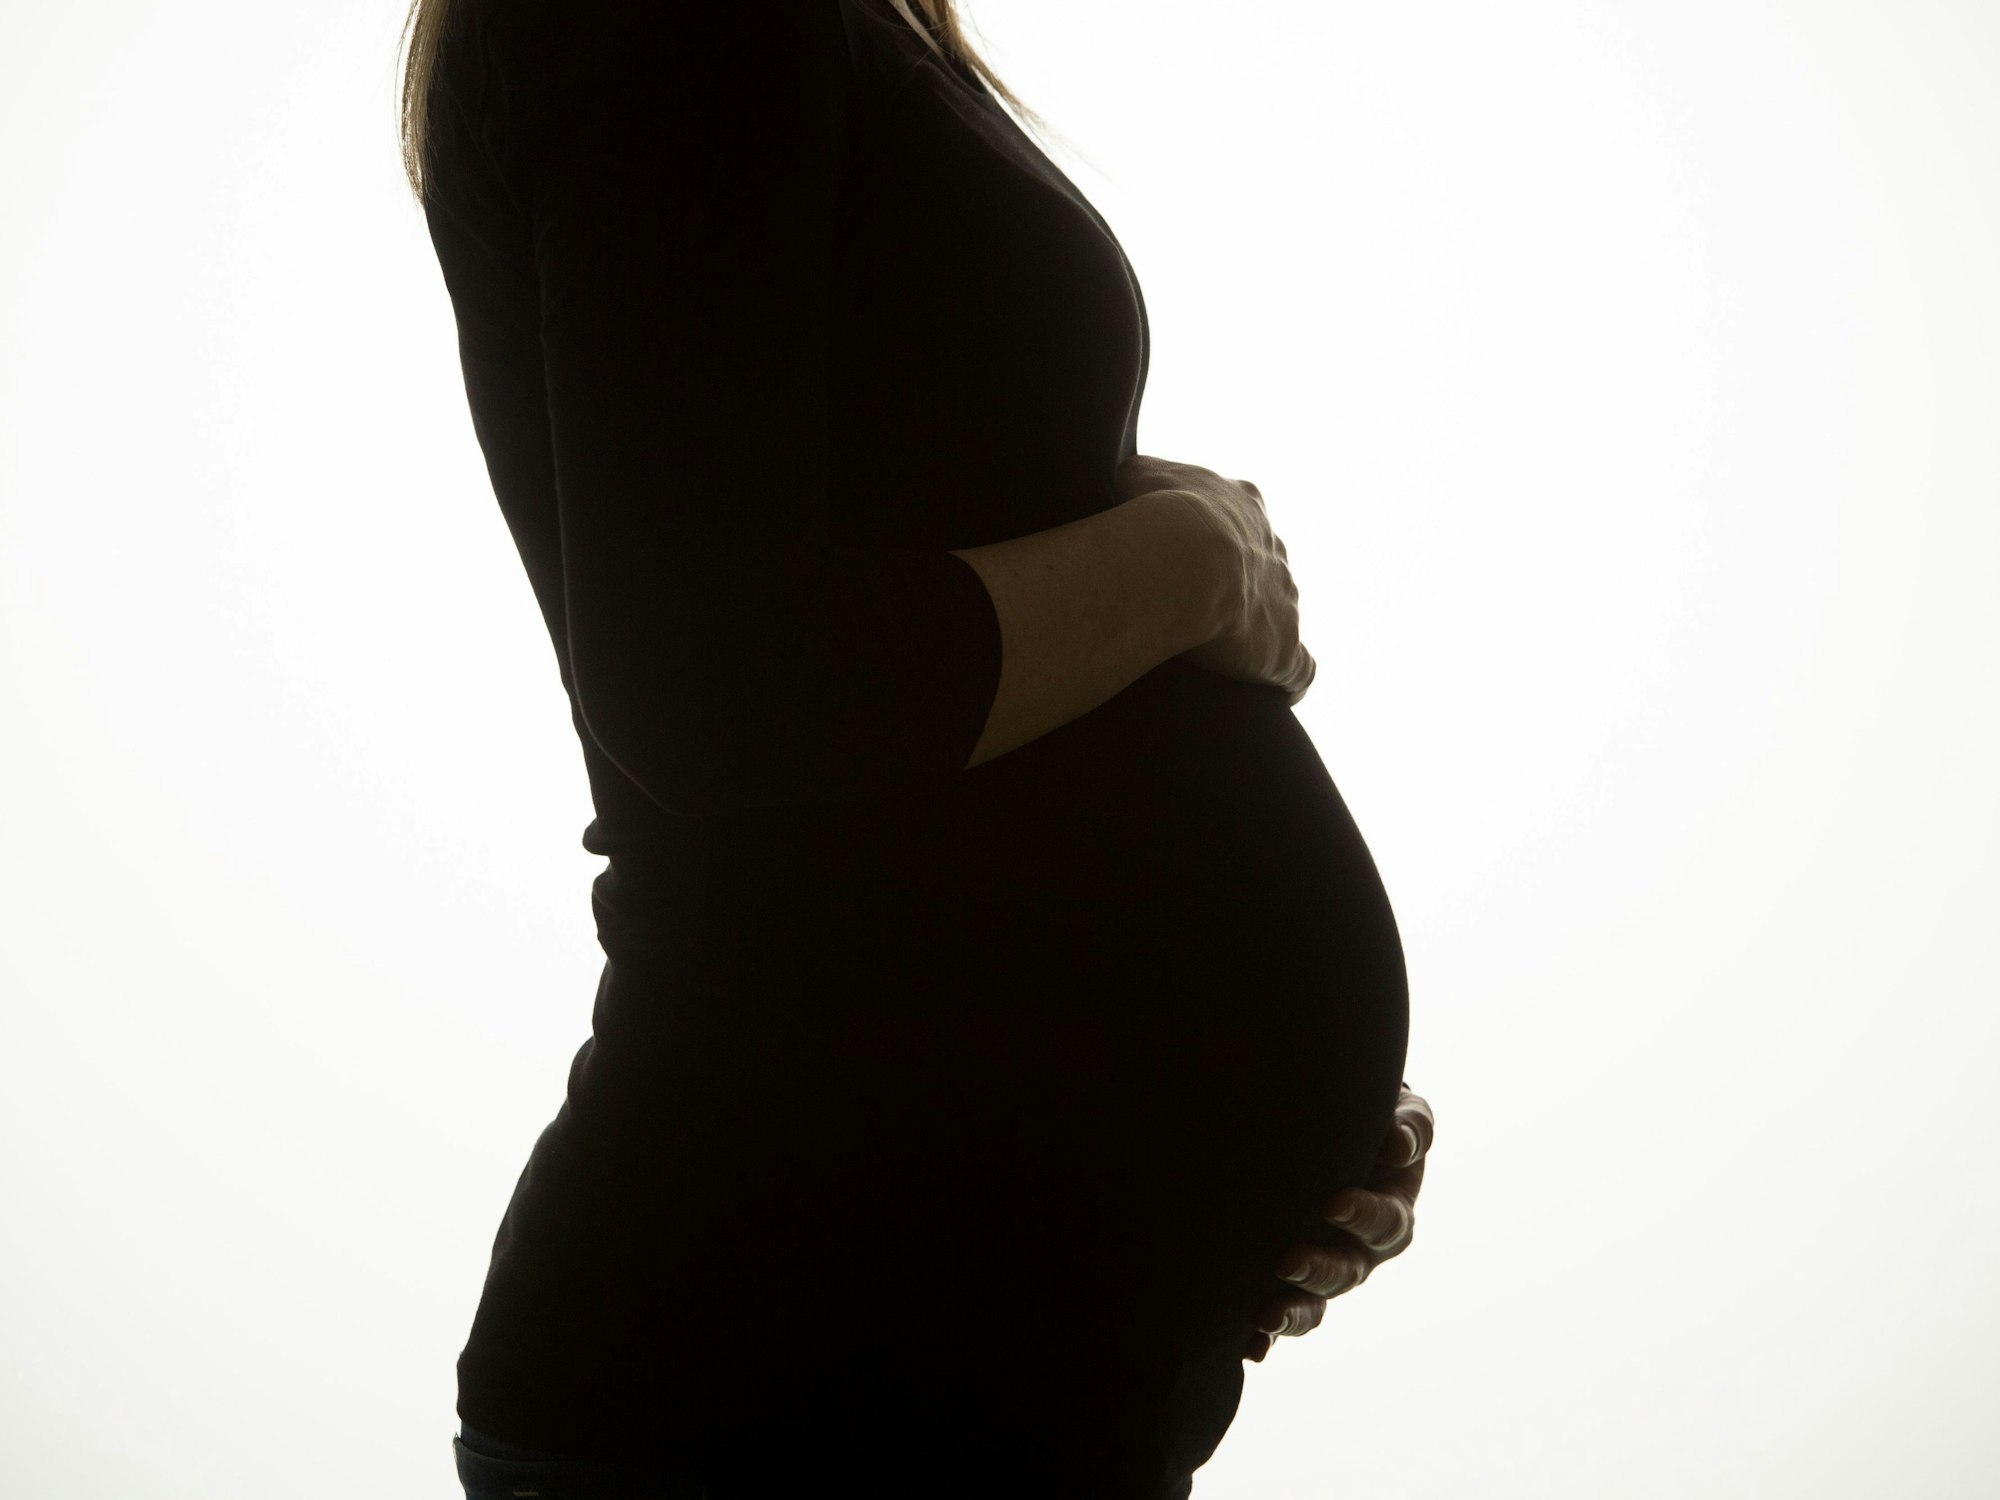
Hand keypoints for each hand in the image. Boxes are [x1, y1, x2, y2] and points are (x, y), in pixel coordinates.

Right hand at [1112, 453, 1315, 707]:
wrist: (1184, 560)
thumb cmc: (1152, 513)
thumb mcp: (1136, 477)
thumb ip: (1140, 479)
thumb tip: (1126, 483)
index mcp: (1244, 506)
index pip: (1237, 518)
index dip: (1212, 538)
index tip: (1184, 556)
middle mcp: (1273, 550)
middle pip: (1262, 566)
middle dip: (1237, 584)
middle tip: (1193, 606)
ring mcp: (1286, 599)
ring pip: (1280, 613)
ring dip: (1256, 631)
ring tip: (1218, 653)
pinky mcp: (1286, 649)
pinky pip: (1299, 670)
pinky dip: (1287, 679)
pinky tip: (1267, 690)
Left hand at [1242, 1082, 1434, 1362]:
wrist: (1330, 1128)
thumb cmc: (1375, 1122)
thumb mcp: (1403, 1116)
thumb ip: (1410, 1128)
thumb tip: (1398, 1145)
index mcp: (1391, 1214)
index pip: (1386, 1223)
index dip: (1364, 1216)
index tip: (1334, 1204)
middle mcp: (1361, 1253)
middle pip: (1347, 1272)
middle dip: (1319, 1270)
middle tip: (1288, 1261)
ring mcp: (1326, 1272)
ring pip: (1315, 1304)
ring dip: (1293, 1313)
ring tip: (1265, 1317)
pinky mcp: (1291, 1284)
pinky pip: (1282, 1318)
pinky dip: (1267, 1337)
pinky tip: (1249, 1348)